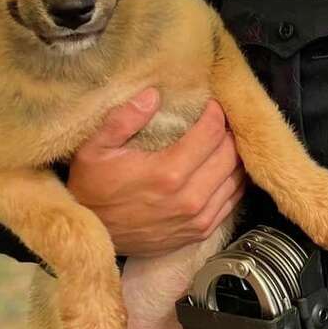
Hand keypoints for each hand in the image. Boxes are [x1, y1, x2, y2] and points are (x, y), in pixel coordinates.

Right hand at [67, 90, 247, 256]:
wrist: (91, 234)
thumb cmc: (92, 188)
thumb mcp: (94, 149)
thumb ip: (124, 119)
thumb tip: (153, 94)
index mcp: (168, 173)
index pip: (212, 132)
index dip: (215, 113)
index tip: (210, 104)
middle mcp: (190, 198)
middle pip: (230, 154)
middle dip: (228, 132)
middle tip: (218, 121)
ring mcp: (198, 219)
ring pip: (236, 178)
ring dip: (234, 157)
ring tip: (223, 142)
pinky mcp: (200, 232)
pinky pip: (232, 201)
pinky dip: (232, 182)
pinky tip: (222, 169)